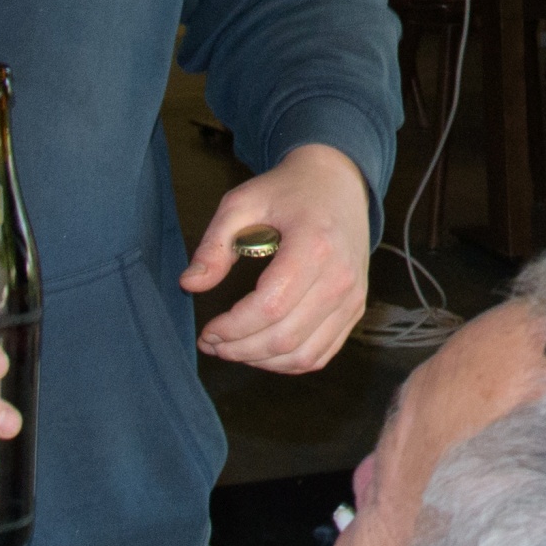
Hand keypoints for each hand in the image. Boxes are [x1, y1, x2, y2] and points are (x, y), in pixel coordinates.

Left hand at [184, 142, 371, 372]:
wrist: (339, 182)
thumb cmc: (287, 191)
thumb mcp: (241, 204)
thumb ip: (214, 245)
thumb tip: (190, 285)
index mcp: (313, 246)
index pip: (269, 307)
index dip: (232, 328)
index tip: (207, 330)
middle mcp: (339, 277)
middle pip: (285, 338)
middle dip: (240, 350)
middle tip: (212, 343)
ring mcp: (352, 297)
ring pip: (304, 355)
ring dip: (262, 362)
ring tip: (233, 349)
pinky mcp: (355, 308)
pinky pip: (321, 353)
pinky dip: (288, 363)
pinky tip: (262, 351)